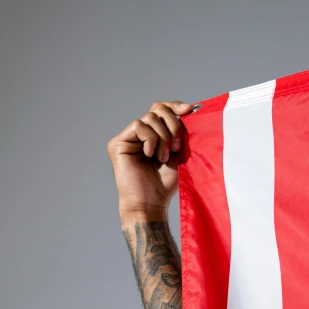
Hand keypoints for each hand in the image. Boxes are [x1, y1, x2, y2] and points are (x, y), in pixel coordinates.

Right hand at [107, 100, 193, 227]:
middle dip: (173, 125)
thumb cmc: (166, 183)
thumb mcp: (180, 153)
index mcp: (155, 134)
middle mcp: (141, 134)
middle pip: (158, 109)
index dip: (176, 106)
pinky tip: (150, 155)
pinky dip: (150, 139)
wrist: (151, 202)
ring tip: (163, 157)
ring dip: (163, 137)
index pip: (164, 109)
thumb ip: (182, 132)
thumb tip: (191, 109)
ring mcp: (129, 138)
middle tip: (178, 147)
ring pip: (150, 117)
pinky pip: (138, 126)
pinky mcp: (118, 143)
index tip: (191, 110)